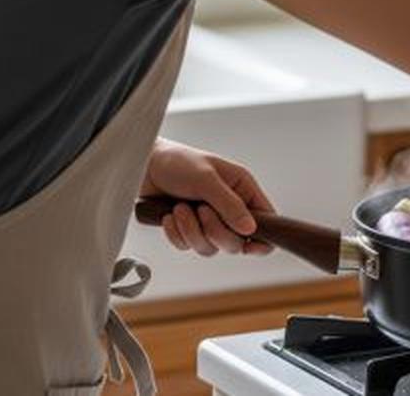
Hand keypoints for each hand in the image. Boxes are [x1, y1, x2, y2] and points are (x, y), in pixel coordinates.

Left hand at [140, 139, 274, 256]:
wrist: (143, 166)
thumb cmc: (177, 162)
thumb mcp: (206, 179)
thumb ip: (230, 205)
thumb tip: (251, 230)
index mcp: (242, 190)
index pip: (266, 221)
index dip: (263, 238)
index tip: (250, 246)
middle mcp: (229, 208)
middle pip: (236, 242)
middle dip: (215, 231)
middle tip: (200, 210)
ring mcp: (208, 221)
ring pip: (210, 247)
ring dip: (192, 231)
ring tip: (180, 208)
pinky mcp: (188, 229)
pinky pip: (188, 246)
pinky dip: (176, 234)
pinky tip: (169, 215)